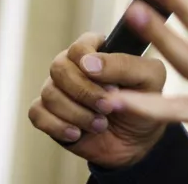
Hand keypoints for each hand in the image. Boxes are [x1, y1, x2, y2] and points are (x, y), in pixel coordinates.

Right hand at [27, 32, 167, 168]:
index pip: (79, 45)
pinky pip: (37, 113)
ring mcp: (59, 89)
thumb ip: (125, 65)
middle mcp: (74, 66)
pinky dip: (58, 126)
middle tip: (107, 106)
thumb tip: (88, 63)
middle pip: (59, 67)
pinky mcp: (48, 113)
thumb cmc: (145, 103)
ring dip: (77, 113)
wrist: (136, 141)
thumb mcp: (150, 79)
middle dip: (84, 92)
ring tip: (101, 124)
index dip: (88, 62)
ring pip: (49, 93)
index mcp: (98, 51)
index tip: (109, 83)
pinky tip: (77, 133)